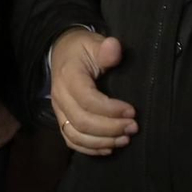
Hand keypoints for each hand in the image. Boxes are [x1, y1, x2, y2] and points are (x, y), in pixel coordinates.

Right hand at [48, 31, 138, 156]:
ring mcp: (58, 110)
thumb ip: (105, 48)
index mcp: (69, 76)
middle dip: (110, 129)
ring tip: (125, 139)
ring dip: (102, 141)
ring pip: (76, 135)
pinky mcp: (61, 119)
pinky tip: (109, 147)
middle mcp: (60, 96)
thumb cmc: (82, 49)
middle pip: (82, 121)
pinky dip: (90, 148)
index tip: (132, 111)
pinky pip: (71, 140)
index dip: (110, 110)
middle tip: (133, 127)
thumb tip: (115, 47)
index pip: (87, 100)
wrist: (62, 52)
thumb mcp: (94, 42)